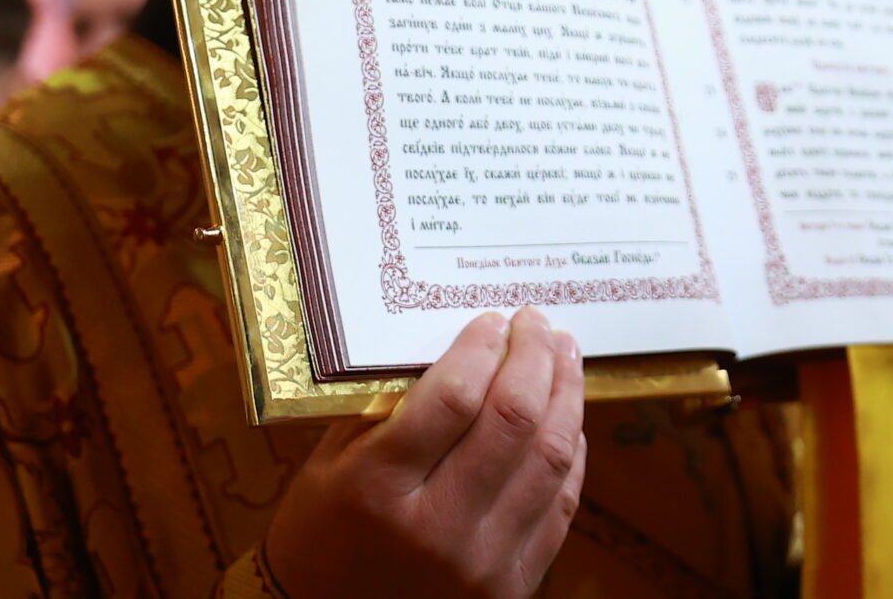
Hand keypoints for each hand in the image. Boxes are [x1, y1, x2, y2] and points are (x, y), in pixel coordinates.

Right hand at [264, 308, 587, 598]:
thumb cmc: (323, 533)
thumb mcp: (332, 463)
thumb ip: (390, 407)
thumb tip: (459, 345)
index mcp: (378, 489)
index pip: (453, 398)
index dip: (481, 348)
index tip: (491, 320)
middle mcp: (435, 529)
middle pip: (513, 420)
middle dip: (533, 357)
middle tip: (536, 323)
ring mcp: (481, 562)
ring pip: (550, 457)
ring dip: (565, 395)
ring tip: (562, 356)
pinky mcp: (512, 586)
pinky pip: (560, 504)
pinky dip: (570, 451)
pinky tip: (564, 417)